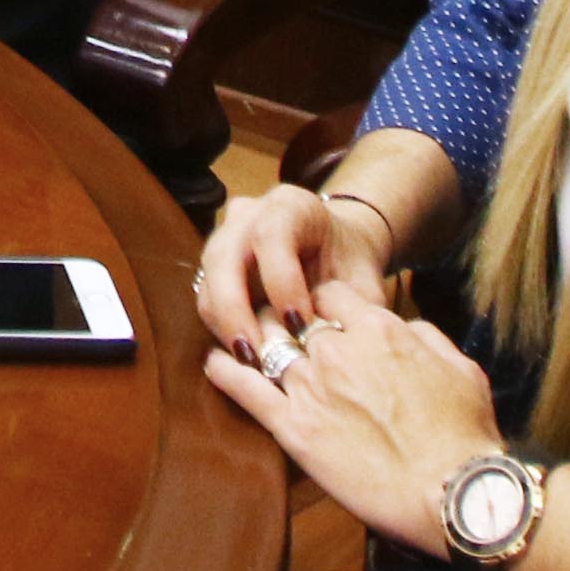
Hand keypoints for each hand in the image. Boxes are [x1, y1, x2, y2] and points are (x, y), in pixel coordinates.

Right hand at [199, 183, 390, 354]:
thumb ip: (353, 306)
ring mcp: (224, 239)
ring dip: (224, 326)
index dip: (281, 281)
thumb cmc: (349, 264)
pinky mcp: (214, 269)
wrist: (336, 250)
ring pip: (207, 281)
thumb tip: (333, 341)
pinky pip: (206, 301)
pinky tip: (246, 358)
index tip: (300, 325)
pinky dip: (221, 331)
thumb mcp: (362, 279)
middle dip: (235, 310)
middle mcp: (247, 215)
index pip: (271, 234)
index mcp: (290, 206)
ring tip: (251, 364)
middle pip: (223, 256)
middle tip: (255, 356)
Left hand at [201, 287, 513, 555]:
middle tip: (279, 327)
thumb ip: (423, 337)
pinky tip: (217, 362)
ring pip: (265, 343)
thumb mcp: (460, 368)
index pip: (330, 294)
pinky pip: (246, 390)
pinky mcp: (294, 431)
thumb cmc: (465, 435)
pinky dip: (225, 372)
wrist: (455, 493)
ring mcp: (311, 389)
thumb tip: (401, 328)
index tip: (320, 316)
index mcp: (379, 329)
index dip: (323, 303)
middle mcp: (337, 351)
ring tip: (244, 339)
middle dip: (285, 318)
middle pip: (290, 314)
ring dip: (255, 339)